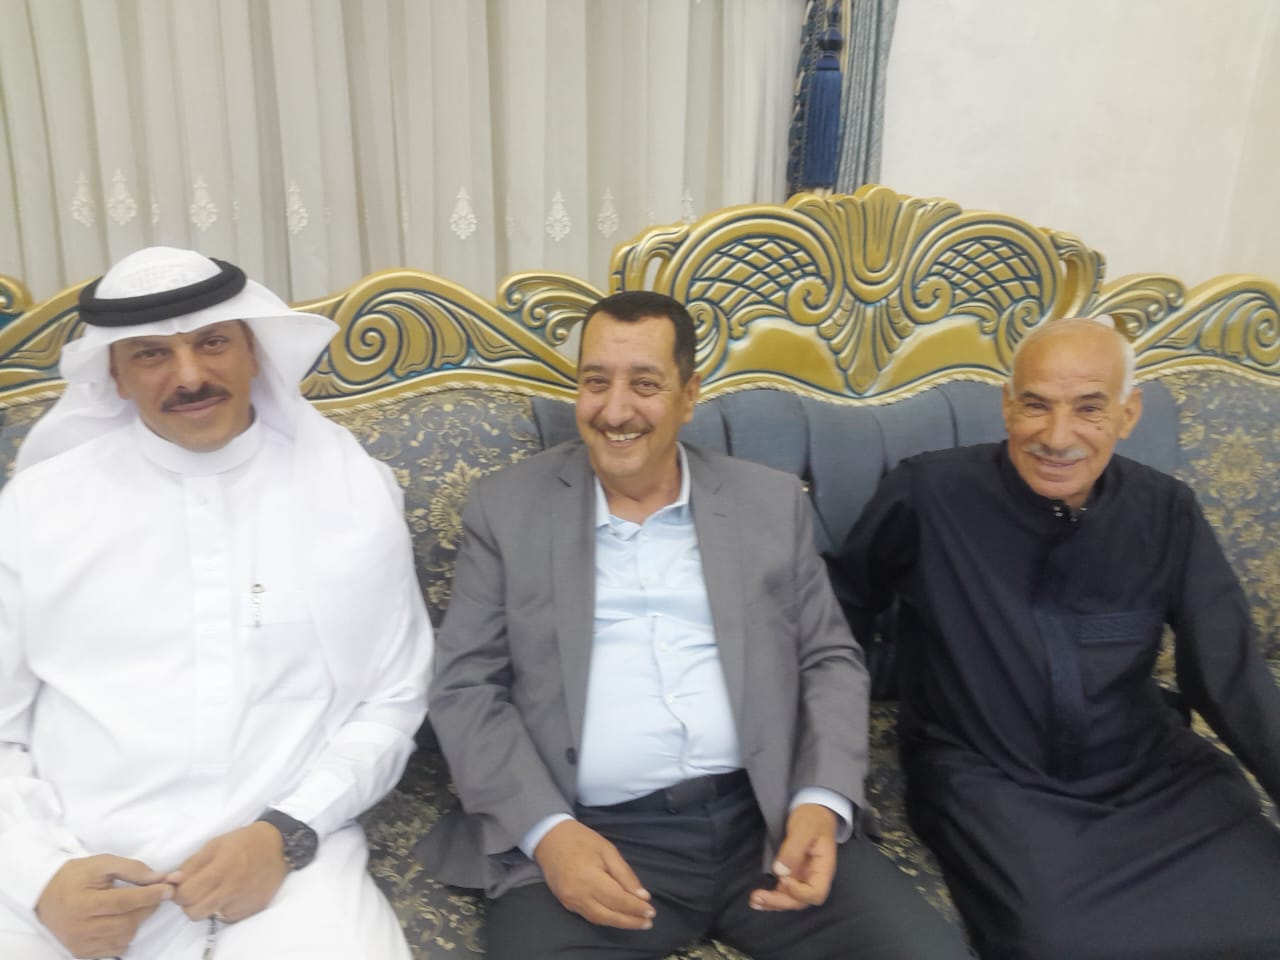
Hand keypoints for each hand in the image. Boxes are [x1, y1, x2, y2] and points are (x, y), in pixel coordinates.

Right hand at [36, 854, 172, 958]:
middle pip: (127, 922)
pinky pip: (115, 948)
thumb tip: (161, 878)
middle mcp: (79, 928)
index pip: (124, 902)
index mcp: (82, 903)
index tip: (169, 888)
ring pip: (124, 937)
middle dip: (147, 908)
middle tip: (155, 895)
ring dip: (138, 921)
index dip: (150, 895)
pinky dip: (125, 935)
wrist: (45, 896)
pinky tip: (121, 920)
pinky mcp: (81, 953)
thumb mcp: (102, 863)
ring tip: (135, 906)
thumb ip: (132, 869)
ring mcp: (80, 944)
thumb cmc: (76, 876)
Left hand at [168, 822, 287, 922]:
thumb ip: (191, 864)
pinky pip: (228, 917)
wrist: (279, 846)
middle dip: (190, 903)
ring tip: (216, 891)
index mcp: (220, 869)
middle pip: (194, 912)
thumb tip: (173, 881)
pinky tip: (232, 893)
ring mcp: (243, 901)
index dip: (179, 892)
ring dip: (207, 907)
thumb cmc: (244, 841)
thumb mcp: (215, 844)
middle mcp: (231, 889)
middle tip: (198, 891)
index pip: (186, 894)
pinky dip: (225, 908)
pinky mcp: (253, 909)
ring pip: (210, 916)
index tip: (185, 885)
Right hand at [533, 819, 654, 928]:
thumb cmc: (582, 840)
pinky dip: (605, 918)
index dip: (636, 907)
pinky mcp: (566, 903)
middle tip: (648, 922)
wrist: (550, 838)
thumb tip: (642, 895)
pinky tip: (617, 917)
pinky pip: (588, 916)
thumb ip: (624, 874)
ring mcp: (570, 901)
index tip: (651, 911)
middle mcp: (578, 894)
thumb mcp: (608, 850)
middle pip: (608, 915)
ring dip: (619, 923)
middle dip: (630, 921)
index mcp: (590, 878)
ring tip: (637, 923)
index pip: (618, 899)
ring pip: (598, 919)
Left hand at [749, 803, 837, 910]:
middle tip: (759, 896)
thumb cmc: (812, 818)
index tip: (783, 880)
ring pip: (791, 899)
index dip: (799, 893)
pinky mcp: (793, 875)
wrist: (814, 811)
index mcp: (824, 868)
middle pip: (801, 900)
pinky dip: (772, 897)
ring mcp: (803, 877)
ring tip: (755, 900)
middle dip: (780, 901)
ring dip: (773, 902)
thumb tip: (780, 872)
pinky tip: (758, 899)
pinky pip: (784, 891)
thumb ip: (793, 850)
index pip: (816, 892)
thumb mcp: (804, 829)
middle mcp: (814, 877)